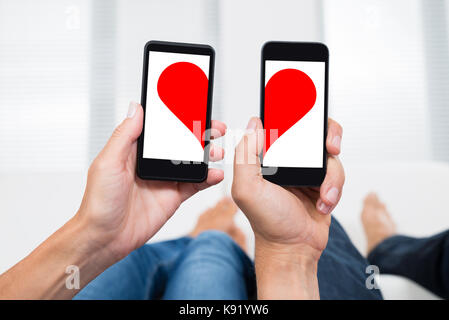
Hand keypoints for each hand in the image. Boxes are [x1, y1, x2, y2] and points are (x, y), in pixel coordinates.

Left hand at [75, 102, 226, 261]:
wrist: (105, 238)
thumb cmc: (99, 201)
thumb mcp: (108, 162)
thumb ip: (125, 135)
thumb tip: (136, 107)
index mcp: (136, 149)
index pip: (161, 127)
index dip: (178, 116)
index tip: (195, 105)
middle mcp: (153, 161)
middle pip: (182, 141)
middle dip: (201, 132)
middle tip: (215, 127)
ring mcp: (165, 178)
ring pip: (193, 160)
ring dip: (208, 154)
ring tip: (217, 152)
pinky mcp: (174, 196)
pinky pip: (196, 183)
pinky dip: (208, 178)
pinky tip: (215, 174)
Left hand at [232, 117, 343, 259]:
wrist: (293, 249)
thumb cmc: (268, 222)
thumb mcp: (247, 188)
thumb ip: (245, 155)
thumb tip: (253, 124)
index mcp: (266, 158)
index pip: (280, 126)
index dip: (293, 114)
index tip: (306, 112)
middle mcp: (287, 161)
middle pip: (311, 133)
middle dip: (325, 136)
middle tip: (330, 146)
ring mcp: (306, 171)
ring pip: (328, 155)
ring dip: (331, 175)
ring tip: (323, 194)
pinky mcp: (323, 183)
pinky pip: (337, 173)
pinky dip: (334, 188)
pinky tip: (324, 203)